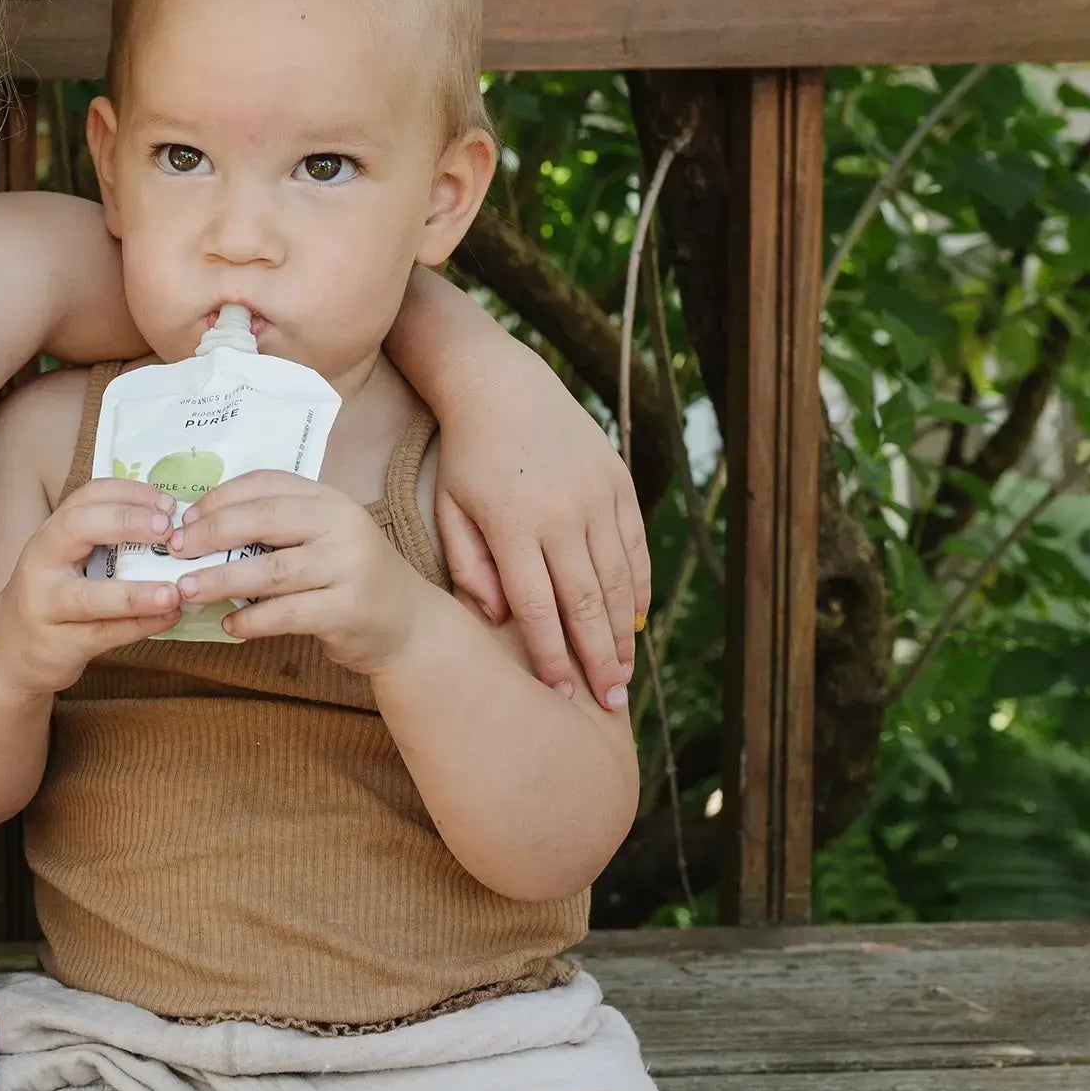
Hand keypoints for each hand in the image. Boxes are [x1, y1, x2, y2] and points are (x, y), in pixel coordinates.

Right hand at [0, 479, 184, 697]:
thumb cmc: (53, 596)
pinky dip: (140, 626)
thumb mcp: (67, 560)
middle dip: (125, 523)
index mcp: (51, 533)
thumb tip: (174, 526)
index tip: (167, 502)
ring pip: (90, 597)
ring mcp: (46, 606)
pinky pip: (104, 634)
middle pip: (77, 529)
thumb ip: (107, 542)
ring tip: (174, 591)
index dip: (128, 493)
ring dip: (136, 593)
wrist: (9, 649)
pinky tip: (169, 616)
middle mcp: (42, 563)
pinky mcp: (59, 645)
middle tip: (168, 529)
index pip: (86, 498)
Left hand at [167, 471, 434, 678]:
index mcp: (328, 498)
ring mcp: (348, 566)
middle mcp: (342, 524)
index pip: (265, 484)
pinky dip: (251, 621)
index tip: (183, 519)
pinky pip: (287, 614)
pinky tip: (229, 626)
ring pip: (271, 570)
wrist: (409, 624)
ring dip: (221, 580)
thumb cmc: (349, 577)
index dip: (219, 498)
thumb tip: (198, 530)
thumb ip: (275, 528)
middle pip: (264, 520)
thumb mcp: (320, 537)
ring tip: (186, 590)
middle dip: (211, 533)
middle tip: (174, 551)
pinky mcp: (349, 609)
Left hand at [424, 349, 649, 712]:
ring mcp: (596, 497)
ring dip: (625, 632)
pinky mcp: (618, 482)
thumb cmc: (466, 457)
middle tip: (611, 703)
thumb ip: (472, 567)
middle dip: (600, 660)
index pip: (539, 609)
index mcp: (513, 527)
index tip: (561, 694)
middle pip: (588, 603)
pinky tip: (636, 621)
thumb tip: (503, 620)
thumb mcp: (450, 509)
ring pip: (619, 579)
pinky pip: (635, 545)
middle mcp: (561, 515)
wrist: (501, 386)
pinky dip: (639, 587)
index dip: (553, 657)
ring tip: (625, 673)